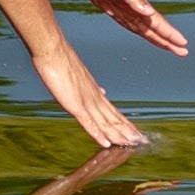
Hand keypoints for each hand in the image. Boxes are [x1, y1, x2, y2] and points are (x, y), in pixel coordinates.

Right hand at [32, 44, 146, 148]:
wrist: (53, 50)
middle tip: (141, 142)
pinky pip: (88, 122)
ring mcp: (86, 101)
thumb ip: (90, 87)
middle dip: (128, 131)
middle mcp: (94, 97)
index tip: (135, 132)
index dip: (125, 123)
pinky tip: (106, 143)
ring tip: (130, 144)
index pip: (114, 111)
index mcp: (95, 92)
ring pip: (106, 122)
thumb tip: (102, 92)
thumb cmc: (61, 61)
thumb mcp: (79, 75)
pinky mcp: (75, 104)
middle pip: (114, 118)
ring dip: (119, 135)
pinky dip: (98, 134)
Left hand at [74, 0, 187, 57]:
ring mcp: (122, 7)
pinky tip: (144, 34)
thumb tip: (149, 12)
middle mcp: (132, 6)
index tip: (183, 44)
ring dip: (156, 38)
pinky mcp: (112, 7)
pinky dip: (139, 31)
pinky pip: (129, 24)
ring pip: (143, 28)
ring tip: (169, 47)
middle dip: (168, 41)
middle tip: (183, 52)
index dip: (169, 34)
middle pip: (153, 28)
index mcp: (136, 1)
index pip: (156, 22)